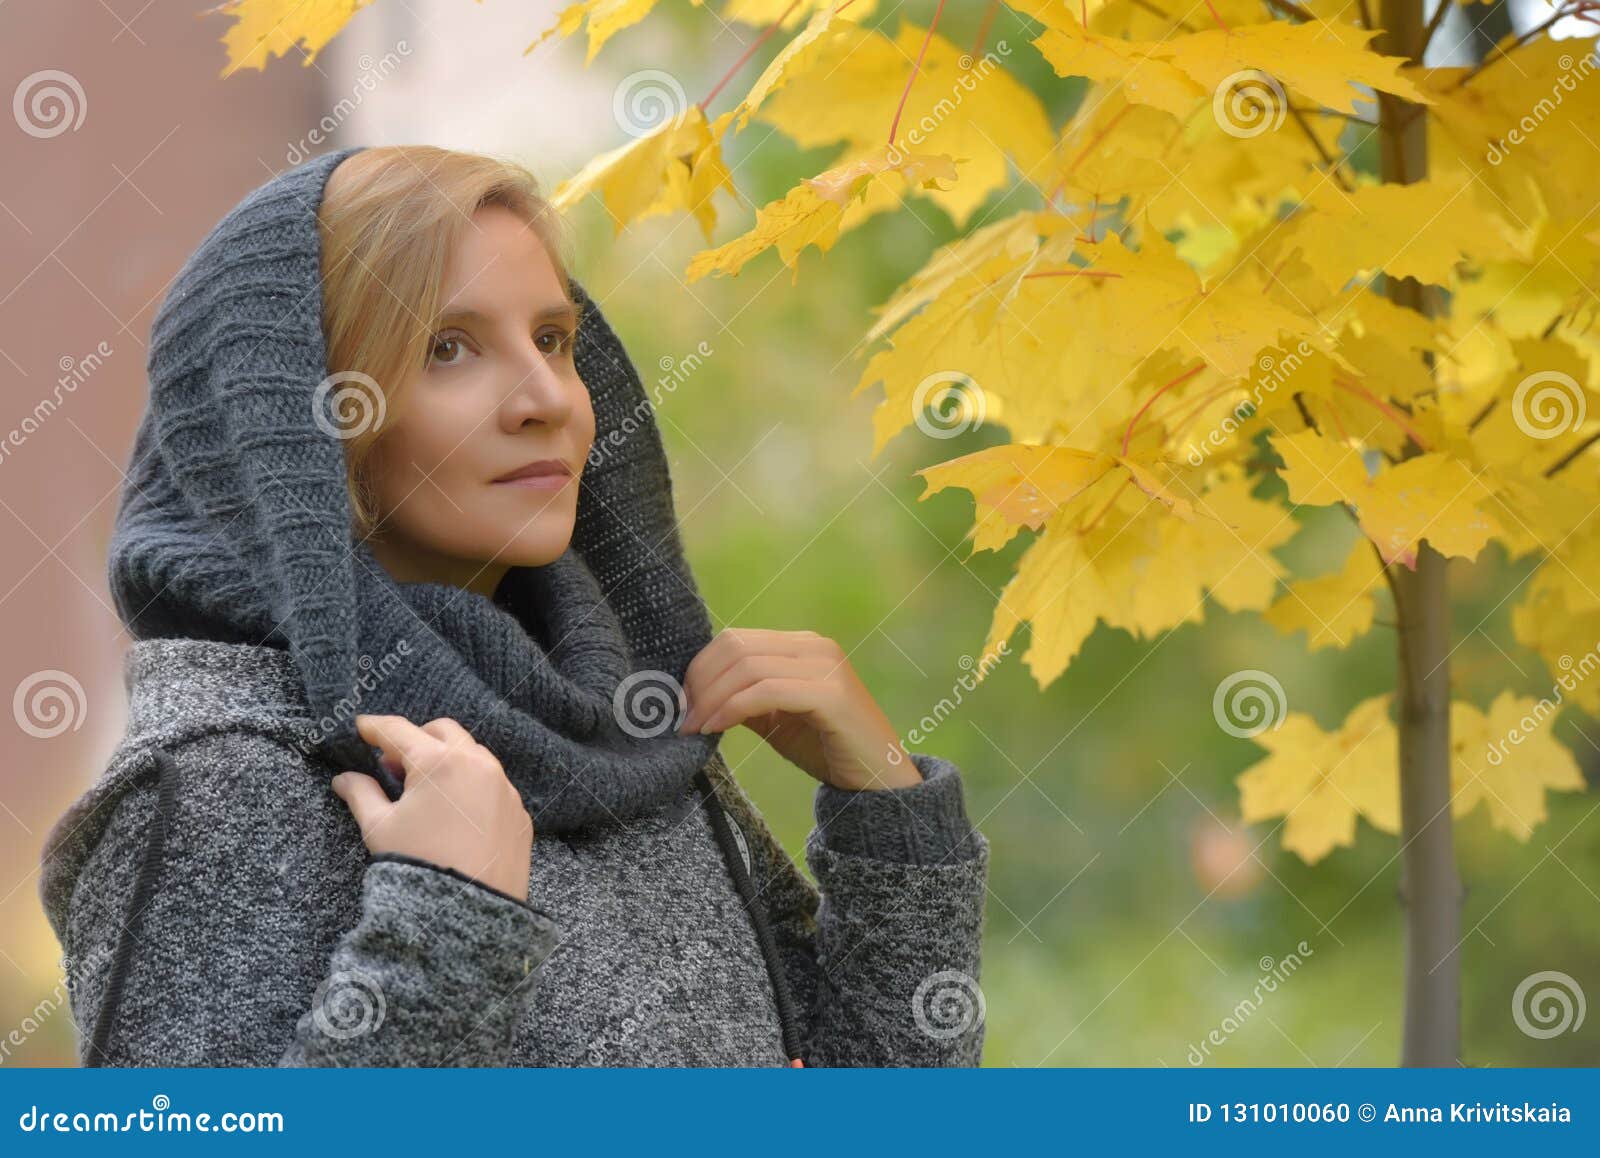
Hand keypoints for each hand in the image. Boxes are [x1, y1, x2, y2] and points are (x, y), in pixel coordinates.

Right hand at [331, 714, 533, 902]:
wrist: (469, 912)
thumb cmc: (419, 865)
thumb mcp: (380, 828)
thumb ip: (361, 795)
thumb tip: (343, 780)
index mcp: (439, 762)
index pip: (399, 731)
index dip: (375, 727)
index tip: (362, 727)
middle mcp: (477, 765)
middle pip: (443, 732)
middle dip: (416, 739)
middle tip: (392, 762)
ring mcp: (503, 787)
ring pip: (473, 755)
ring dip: (448, 759)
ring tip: (424, 788)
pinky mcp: (519, 812)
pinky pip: (494, 785)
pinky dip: (472, 785)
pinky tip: (454, 810)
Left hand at [676, 628, 921, 791]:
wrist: (881, 782)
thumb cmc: (828, 750)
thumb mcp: (777, 720)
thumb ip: (745, 700)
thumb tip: (696, 695)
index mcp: (802, 646)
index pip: (736, 639)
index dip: (700, 668)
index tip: (681, 704)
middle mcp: (815, 647)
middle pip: (736, 647)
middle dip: (700, 682)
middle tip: (682, 718)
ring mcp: (826, 667)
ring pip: (747, 666)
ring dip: (710, 698)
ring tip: (694, 728)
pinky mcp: (831, 694)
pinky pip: (766, 691)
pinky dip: (732, 708)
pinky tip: (714, 729)